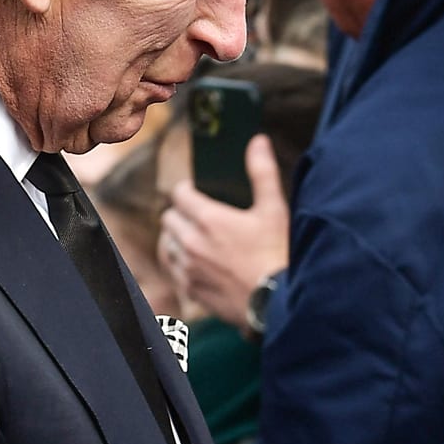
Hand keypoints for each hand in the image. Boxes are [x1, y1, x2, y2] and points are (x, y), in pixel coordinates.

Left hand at [161, 141, 287, 324]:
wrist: (277, 303)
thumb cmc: (277, 255)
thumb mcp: (274, 209)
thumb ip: (262, 172)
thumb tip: (257, 141)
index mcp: (208, 218)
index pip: (179, 194)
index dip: (187, 190)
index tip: (196, 193)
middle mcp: (191, 242)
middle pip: (168, 218)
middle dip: (179, 214)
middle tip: (196, 216)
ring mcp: (188, 268)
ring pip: (166, 245)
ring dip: (175, 239)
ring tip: (192, 239)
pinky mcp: (191, 290)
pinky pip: (173, 271)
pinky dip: (179, 264)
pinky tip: (195, 264)